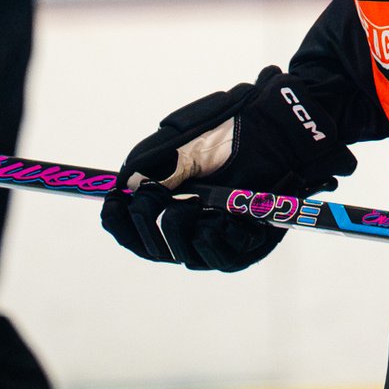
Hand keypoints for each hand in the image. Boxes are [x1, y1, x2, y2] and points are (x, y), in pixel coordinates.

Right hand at [100, 67, 356, 271]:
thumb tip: (123, 188)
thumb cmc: (229, 134)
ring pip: (187, 257)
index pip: (133, 231)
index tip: (113, 205)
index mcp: (169, 206)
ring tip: (191, 205)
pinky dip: (219, 238)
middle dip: (148, 224)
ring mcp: (218, 240)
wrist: (276, 131)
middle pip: (153, 250)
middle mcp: (191, 230)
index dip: (119, 223)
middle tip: (156, 198)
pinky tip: (221, 219)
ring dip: (182, 230)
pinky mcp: (248, 246)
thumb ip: (152, 167)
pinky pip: (226, 256)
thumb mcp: (182, 144)